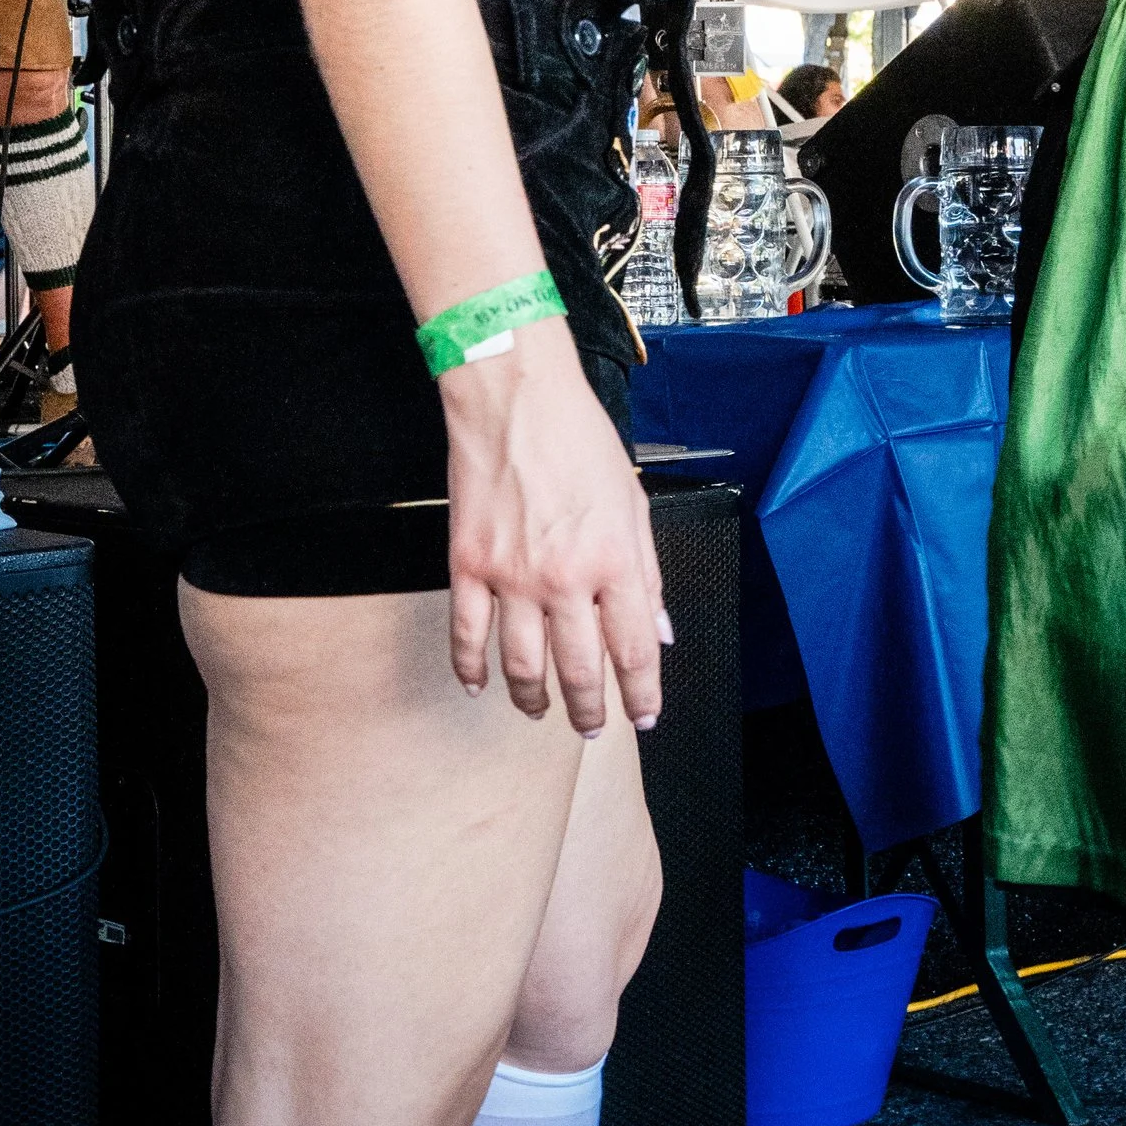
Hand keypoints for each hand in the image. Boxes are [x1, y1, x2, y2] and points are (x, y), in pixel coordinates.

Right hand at [440, 320, 668, 728]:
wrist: (515, 397)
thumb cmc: (577, 437)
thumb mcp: (634, 500)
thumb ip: (647, 570)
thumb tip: (659, 626)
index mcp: (614, 560)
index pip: (635, 650)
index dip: (641, 692)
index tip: (642, 713)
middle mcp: (565, 577)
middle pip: (580, 670)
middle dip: (589, 710)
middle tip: (590, 727)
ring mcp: (512, 577)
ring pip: (523, 666)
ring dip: (535, 699)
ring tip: (542, 710)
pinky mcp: (468, 565)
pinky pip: (467, 635)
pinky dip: (472, 669)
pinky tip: (481, 684)